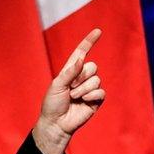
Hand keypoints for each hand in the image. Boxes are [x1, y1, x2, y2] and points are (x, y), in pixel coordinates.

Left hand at [33, 28, 105, 153]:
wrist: (57, 122)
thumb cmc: (53, 103)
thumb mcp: (57, 84)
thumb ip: (69, 72)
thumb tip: (82, 59)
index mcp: (70, 70)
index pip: (82, 52)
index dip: (89, 42)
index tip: (98, 31)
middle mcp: (81, 77)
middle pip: (92, 66)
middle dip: (81, 77)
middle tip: (70, 88)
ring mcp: (90, 88)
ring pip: (96, 79)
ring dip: (83, 89)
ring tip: (74, 97)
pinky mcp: (96, 100)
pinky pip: (101, 92)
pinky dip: (91, 96)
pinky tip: (83, 102)